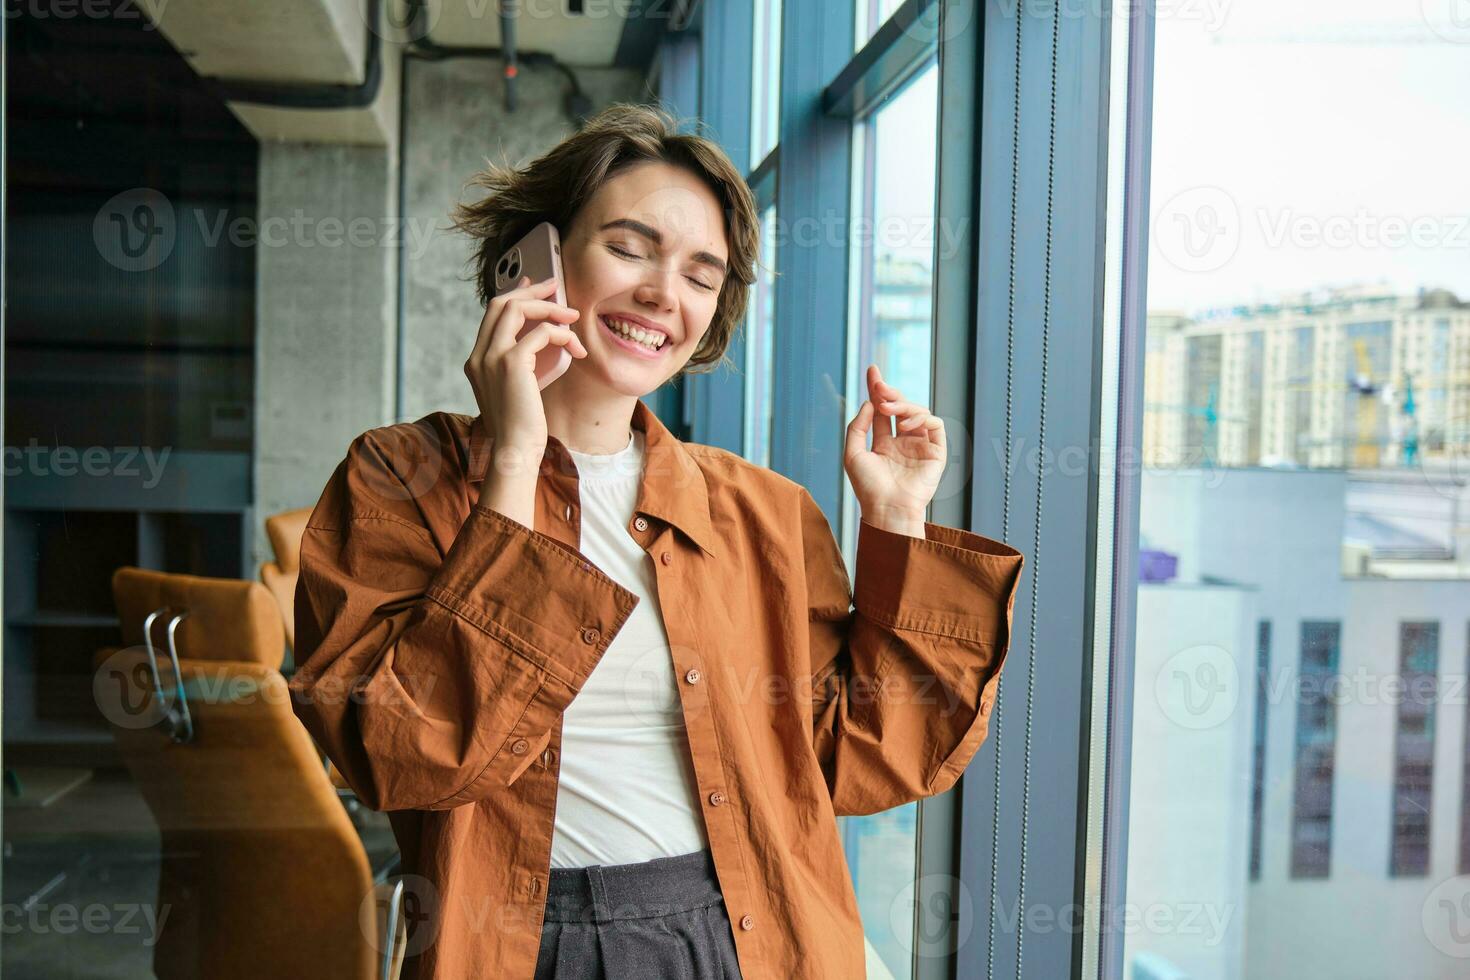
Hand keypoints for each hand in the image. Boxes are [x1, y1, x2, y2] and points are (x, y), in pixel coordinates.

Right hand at [463, 274, 585, 475]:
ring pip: (517, 309)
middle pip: (500, 303)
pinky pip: (540, 333)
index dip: (515, 295)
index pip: (492, 313)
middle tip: (557, 286)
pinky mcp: (511, 364)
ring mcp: (491, 357)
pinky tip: (575, 347)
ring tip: (573, 316)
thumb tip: (543, 333)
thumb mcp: (520, 386)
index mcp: (478, 360)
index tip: (534, 286)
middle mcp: (479, 355)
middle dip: (531, 291)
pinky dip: (561, 334)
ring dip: (549, 308)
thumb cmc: (523, 424)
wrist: (516, 450)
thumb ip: (524, 360)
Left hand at [843, 364, 945, 533]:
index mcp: (884, 444)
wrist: (888, 508)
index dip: (878, 390)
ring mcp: (920, 446)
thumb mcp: (853, 453)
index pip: (882, 411)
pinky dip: (921, 418)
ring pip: (918, 412)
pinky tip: (905, 425)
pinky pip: (935, 424)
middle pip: (900, 407)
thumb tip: (869, 403)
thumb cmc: (868, 487)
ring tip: (887, 409)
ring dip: (902, 405)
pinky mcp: (936, 451)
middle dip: (890, 393)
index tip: (872, 370)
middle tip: (880, 386)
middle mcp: (903, 443)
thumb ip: (858, 427)